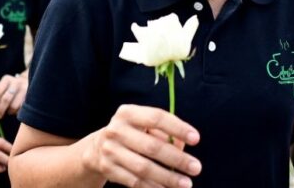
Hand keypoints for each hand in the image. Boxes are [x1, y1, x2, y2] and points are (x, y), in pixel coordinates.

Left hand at [0, 74, 27, 117]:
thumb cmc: (11, 87)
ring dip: (9, 111)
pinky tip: (16, 110)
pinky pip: (21, 108)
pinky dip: (17, 112)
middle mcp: (16, 82)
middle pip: (6, 99)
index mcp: (6, 80)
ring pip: (14, 105)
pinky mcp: (31, 96)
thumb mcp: (2, 88)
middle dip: (1, 109)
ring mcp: (25, 89)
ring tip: (8, 111)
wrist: (27, 82)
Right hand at [81, 104, 201, 187]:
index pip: (156, 118)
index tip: (196, 139)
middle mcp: (116, 130)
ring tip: (186, 183)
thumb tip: (182, 148)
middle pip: (151, 146)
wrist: (97, 148)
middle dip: (177, 159)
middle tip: (196, 167)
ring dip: (167, 178)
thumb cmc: (132, 133)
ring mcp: (110, 151)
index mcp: (127, 113)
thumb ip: (164, 133)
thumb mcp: (144, 126)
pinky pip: (134, 182)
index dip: (177, 128)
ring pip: (143, 168)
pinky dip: (153, 187)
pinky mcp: (108, 169)